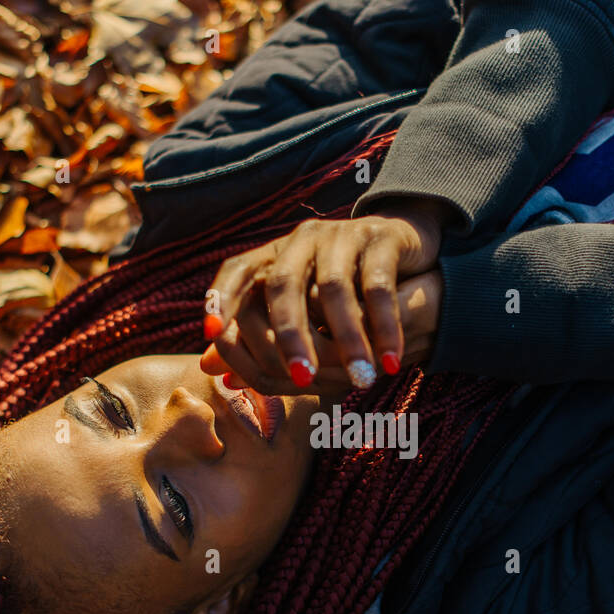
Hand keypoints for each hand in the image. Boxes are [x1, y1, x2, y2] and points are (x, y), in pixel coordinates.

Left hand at [200, 199, 449, 391]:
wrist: (403, 245)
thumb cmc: (343, 287)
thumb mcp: (301, 309)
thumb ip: (257, 338)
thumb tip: (211, 370)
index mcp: (277, 254)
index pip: (239, 270)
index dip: (222, 297)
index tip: (213, 334)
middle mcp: (303, 239)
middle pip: (284, 283)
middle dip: (291, 335)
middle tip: (302, 378)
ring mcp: (342, 234)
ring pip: (334, 287)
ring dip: (347, 338)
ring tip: (359, 378)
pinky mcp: (382, 237)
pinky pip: (378, 285)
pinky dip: (385, 326)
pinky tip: (390, 360)